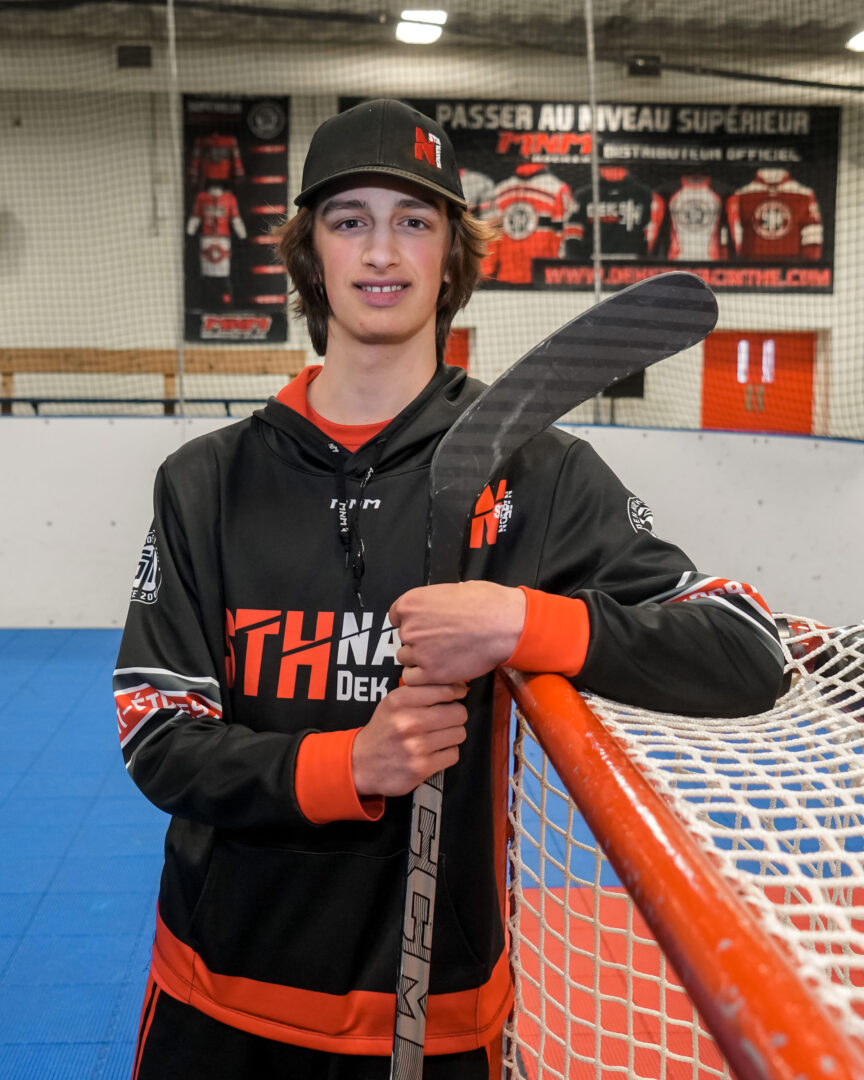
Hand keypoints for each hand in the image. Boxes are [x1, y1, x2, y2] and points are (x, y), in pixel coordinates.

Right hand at [352, 682, 468, 796]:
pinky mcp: (422, 767)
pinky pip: (453, 754)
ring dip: (452, 735)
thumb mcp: (393, 701)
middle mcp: (408, 722)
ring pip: (459, 733)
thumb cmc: (383, 730)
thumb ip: (421, 690)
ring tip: (438, 736)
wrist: (362, 763)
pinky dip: (447, 753)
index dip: (457, 692)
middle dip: (455, 715)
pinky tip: (434, 751)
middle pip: (458, 712)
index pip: (446, 689)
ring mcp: (416, 746)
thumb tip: (457, 685)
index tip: (458, 695)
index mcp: (401, 700)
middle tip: (445, 719)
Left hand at [389, 581, 526, 683]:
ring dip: (419, 659)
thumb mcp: (451, 590)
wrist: (503, 625)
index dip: (411, 622)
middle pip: (403, 638)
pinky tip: (437, 670)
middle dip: (418, 640)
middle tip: (439, 640)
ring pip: (406, 658)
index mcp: (411, 603)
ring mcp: (418, 651)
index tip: (423, 626)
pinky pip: (412, 678)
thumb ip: (432, 603)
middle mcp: (409, 627)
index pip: (395, 616)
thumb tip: (433, 609)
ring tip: (442, 655)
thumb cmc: (485, 602)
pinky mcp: (430, 673)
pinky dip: (422, 676)